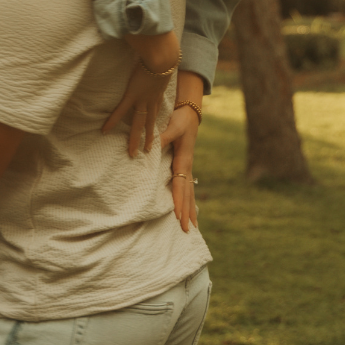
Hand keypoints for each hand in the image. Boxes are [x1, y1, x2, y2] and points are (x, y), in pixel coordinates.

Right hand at [102, 29, 180, 156]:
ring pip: (138, 124)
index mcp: (158, 92)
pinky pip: (120, 111)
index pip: (156, 109)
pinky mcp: (132, 95)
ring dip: (135, 138)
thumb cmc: (163, 53)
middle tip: (147, 152)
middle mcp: (152, 99)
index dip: (155, 120)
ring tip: (133, 153)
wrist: (163, 55)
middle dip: (148, 138)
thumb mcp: (162, 60)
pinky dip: (112, 121)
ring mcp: (142, 99)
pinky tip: (105, 131)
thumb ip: (157, 59)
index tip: (155, 130)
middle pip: (149, 122)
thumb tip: (154, 52)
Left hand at [160, 103, 199, 231]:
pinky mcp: (184, 167)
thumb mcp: (172, 126)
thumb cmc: (180, 119)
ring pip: (190, 193)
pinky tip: (189, 210)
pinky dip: (188, 201)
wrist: (189, 114)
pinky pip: (187, 188)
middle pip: (188, 194)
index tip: (178, 215)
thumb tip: (152, 145)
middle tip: (187, 230)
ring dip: (191, 210)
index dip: (179, 201)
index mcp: (183, 161)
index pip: (181, 185)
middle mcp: (187, 167)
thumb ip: (162, 137)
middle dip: (187, 212)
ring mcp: (187, 169)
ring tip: (193, 227)